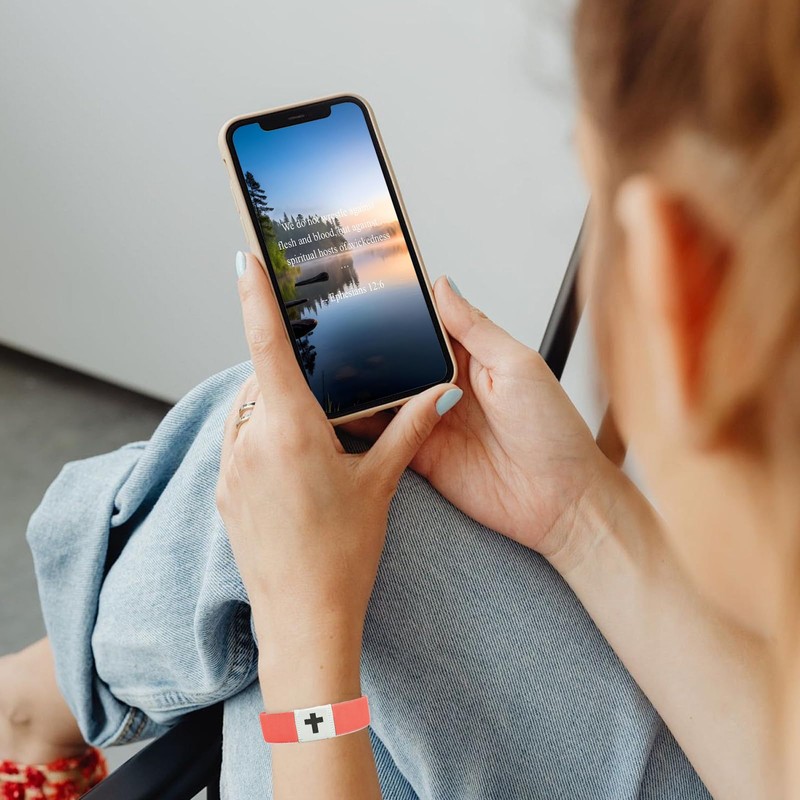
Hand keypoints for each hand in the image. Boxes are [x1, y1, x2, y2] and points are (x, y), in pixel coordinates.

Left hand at [215, 253, 461, 700]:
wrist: (304, 618)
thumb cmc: (343, 554)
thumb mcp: (379, 482)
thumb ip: (409, 428)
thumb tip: (440, 392)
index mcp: (290, 429)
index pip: (267, 346)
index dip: (256, 297)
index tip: (246, 261)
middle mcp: (250, 442)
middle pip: (262, 381)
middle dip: (289, 377)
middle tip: (323, 400)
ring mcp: (230, 469)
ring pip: (249, 413)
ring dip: (276, 412)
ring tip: (315, 445)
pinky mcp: (224, 492)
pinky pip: (240, 444)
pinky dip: (263, 440)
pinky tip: (295, 471)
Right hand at [345, 276, 619, 565]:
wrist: (560, 501)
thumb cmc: (554, 432)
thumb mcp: (518, 366)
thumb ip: (476, 329)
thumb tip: (445, 287)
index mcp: (474, 358)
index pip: (428, 327)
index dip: (401, 314)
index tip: (369, 294)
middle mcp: (449, 387)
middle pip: (399, 361)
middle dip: (371, 350)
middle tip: (338, 335)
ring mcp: (432, 421)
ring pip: (386, 396)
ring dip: (362, 386)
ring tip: (330, 370)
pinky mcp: (421, 454)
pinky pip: (385, 436)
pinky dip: (361, 425)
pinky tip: (340, 413)